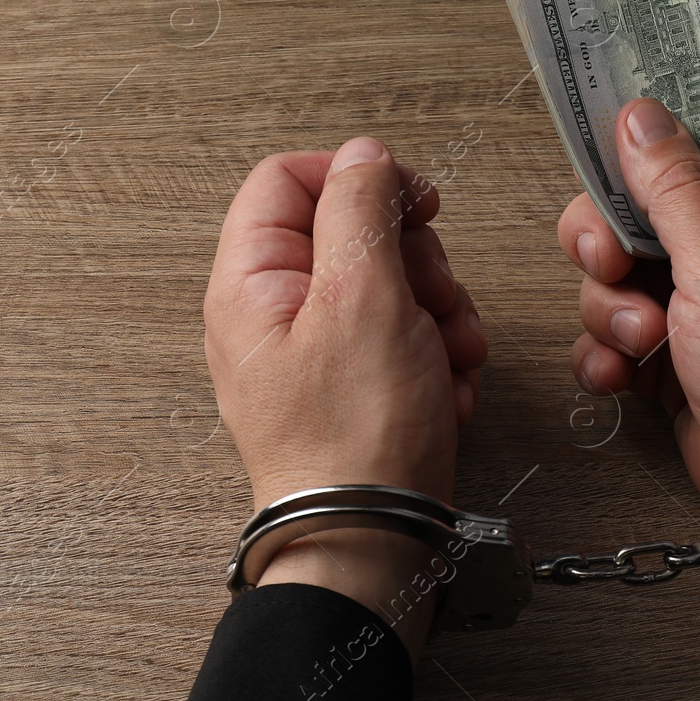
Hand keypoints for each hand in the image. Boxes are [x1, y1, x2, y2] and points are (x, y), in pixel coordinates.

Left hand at [204, 137, 487, 655]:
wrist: (372, 543)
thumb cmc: (355, 440)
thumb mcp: (362, 297)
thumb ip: (359, 209)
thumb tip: (363, 157)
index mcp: (251, 281)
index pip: (288, 179)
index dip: (355, 178)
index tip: (409, 201)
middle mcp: (274, 313)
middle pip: (352, 231)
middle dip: (414, 259)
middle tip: (432, 295)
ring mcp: (315, 352)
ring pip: (390, 285)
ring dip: (438, 312)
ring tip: (447, 355)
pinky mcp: (354, 386)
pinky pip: (403, 338)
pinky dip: (438, 355)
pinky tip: (448, 387)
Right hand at [556, 100, 699, 623]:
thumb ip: (678, 186)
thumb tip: (640, 116)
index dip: (659, 128)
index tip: (609, 133)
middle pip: (643, 203)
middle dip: (611, 238)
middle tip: (613, 263)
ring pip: (618, 272)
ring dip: (611, 307)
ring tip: (644, 339)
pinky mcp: (676, 355)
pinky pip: (614, 332)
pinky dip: (605, 352)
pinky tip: (620, 373)